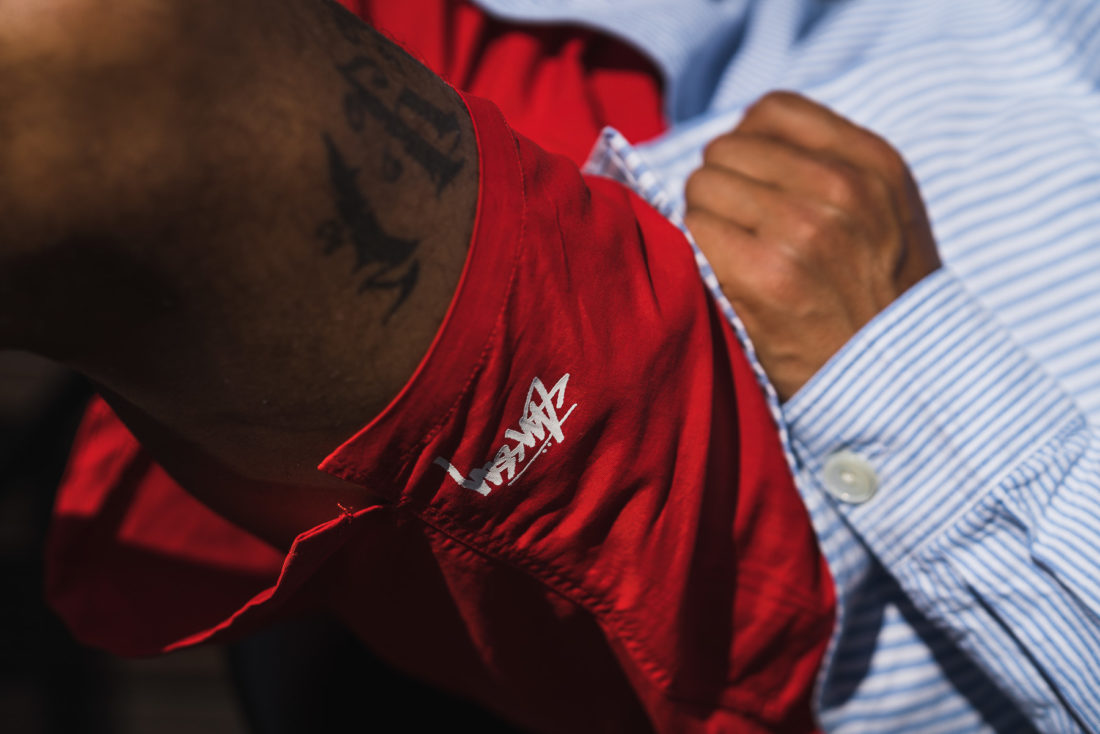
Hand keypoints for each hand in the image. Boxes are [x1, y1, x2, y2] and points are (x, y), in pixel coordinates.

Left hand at [684, 91, 940, 399]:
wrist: (894, 382)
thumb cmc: (878, 298)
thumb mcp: (886, 210)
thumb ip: (828, 163)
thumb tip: (740, 139)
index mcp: (873, 164)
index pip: (771, 111)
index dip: (747, 143)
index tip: (750, 181)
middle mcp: (842, 189)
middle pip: (726, 148)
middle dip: (721, 185)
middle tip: (737, 230)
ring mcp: (801, 231)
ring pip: (701, 186)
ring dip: (702, 218)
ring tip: (730, 254)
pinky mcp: (762, 276)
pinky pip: (692, 231)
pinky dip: (691, 250)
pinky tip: (716, 274)